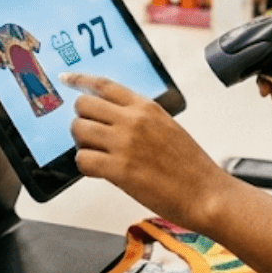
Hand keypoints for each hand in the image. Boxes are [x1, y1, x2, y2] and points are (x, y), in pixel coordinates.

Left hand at [67, 74, 228, 231]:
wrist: (206, 193)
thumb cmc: (190, 166)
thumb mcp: (167, 127)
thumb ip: (140, 118)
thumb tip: (112, 119)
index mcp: (146, 107)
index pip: (103, 84)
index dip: (79, 80)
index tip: (66, 79)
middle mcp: (133, 120)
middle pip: (83, 105)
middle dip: (81, 119)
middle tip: (89, 133)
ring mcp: (124, 143)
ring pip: (79, 130)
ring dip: (82, 143)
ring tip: (97, 154)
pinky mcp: (118, 169)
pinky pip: (82, 159)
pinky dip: (85, 165)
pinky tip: (98, 170)